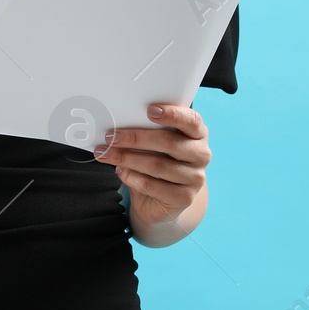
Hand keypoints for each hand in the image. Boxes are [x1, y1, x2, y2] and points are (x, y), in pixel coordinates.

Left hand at [93, 102, 210, 240]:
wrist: (162, 199)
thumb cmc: (157, 161)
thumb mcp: (154, 143)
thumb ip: (146, 131)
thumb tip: (117, 125)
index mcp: (198, 134)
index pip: (191, 120)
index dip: (173, 114)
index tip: (149, 110)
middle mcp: (201, 154)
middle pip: (168, 142)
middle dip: (135, 138)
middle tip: (111, 137)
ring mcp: (195, 178)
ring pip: (157, 165)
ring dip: (127, 158)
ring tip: (107, 154)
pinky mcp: (184, 198)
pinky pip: (153, 186)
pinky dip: (132, 177)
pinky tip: (120, 172)